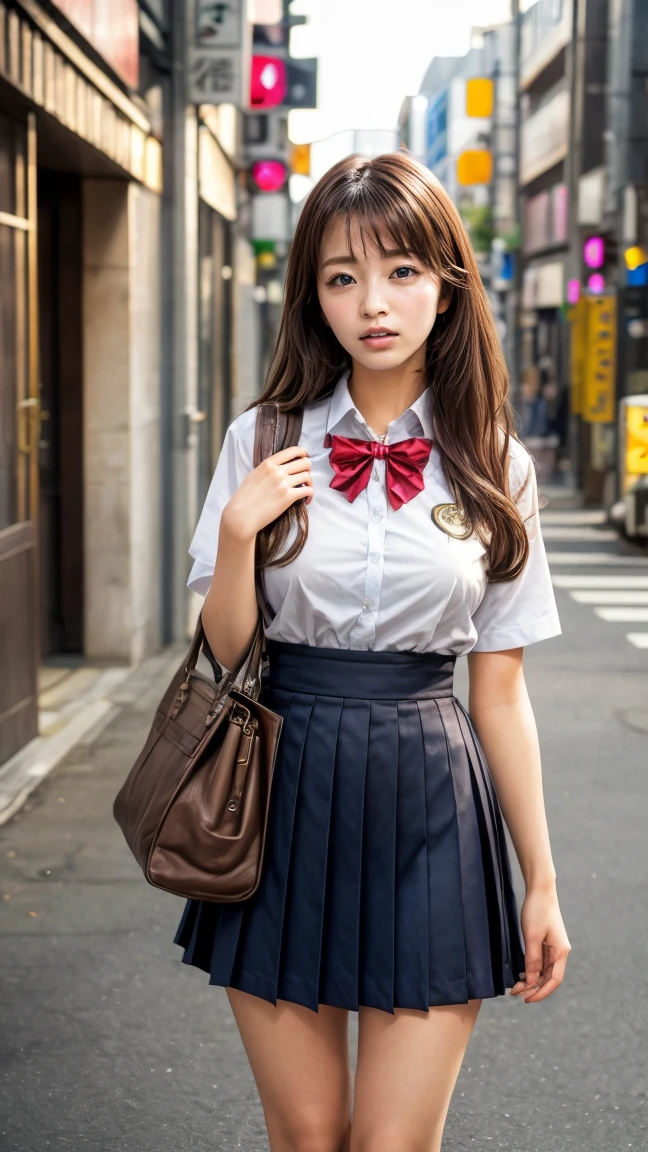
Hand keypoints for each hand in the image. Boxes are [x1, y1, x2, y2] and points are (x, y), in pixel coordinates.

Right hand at [221, 445, 312, 542]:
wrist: (241, 515)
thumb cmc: (244, 498)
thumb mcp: (253, 476)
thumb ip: (267, 469)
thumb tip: (280, 467)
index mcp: (268, 464)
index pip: (292, 451)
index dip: (303, 453)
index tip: (305, 458)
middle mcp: (277, 471)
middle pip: (304, 462)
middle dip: (308, 468)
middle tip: (305, 477)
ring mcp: (283, 484)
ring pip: (307, 476)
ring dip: (309, 483)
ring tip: (306, 489)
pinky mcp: (288, 497)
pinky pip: (307, 490)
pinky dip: (310, 495)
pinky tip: (306, 500)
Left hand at [509, 885, 570, 1002]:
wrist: (540, 890)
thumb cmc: (537, 910)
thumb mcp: (532, 936)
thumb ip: (532, 960)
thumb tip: (532, 980)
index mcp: (561, 952)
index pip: (554, 980)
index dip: (541, 992)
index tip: (527, 999)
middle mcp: (560, 952)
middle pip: (549, 978)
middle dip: (534, 988)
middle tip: (515, 993)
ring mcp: (554, 947)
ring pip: (544, 971)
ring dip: (532, 980)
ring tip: (516, 986)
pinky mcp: (547, 942)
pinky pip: (541, 962)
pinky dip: (532, 970)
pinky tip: (522, 973)